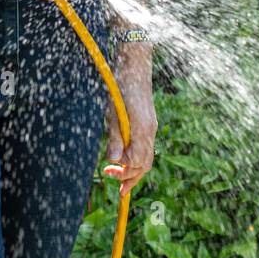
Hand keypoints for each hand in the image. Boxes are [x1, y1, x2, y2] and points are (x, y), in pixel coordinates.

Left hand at [102, 55, 157, 197]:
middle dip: (130, 177)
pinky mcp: (149, 124)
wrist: (134, 69)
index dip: (123, 172)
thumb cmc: (120, 90)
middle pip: (144, 164)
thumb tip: (113, 160)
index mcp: (142, 131)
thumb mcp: (113, 114)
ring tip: (119, 176)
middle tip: (117, 188)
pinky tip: (125, 159)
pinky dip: (136, 158)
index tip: (108, 172)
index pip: (136, 163)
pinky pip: (145, 148)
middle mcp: (150, 131)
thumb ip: (114, 137)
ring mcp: (151, 128)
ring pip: (146, 157)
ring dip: (133, 170)